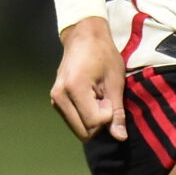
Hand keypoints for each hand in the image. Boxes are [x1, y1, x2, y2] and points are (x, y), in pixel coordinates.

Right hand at [50, 16, 129, 142]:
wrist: (83, 37)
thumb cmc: (103, 54)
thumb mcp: (115, 81)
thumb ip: (117, 111)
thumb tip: (120, 137)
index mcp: (73, 89)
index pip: (94, 122)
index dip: (108, 113)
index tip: (109, 94)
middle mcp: (59, 97)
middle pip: (84, 132)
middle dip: (99, 121)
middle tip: (104, 97)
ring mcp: (55, 100)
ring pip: (79, 129)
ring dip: (92, 119)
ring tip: (97, 96)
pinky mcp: (55, 102)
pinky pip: (74, 121)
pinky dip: (85, 116)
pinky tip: (90, 98)